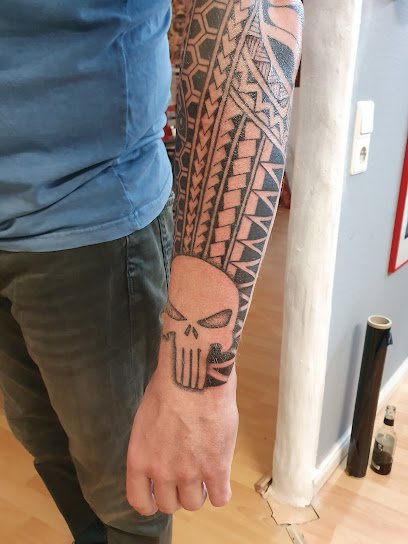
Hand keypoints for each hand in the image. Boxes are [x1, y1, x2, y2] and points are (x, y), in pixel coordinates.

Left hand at [126, 364, 238, 514]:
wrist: (194, 377)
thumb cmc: (169, 386)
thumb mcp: (146, 418)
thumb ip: (151, 444)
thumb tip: (160, 452)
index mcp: (139, 458)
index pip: (139, 500)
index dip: (150, 502)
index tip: (158, 496)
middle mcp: (161, 471)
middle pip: (169, 505)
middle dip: (177, 493)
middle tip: (186, 477)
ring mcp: (189, 473)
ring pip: (194, 503)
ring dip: (199, 491)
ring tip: (205, 474)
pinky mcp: (216, 468)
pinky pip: (220, 498)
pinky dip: (220, 491)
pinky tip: (221, 478)